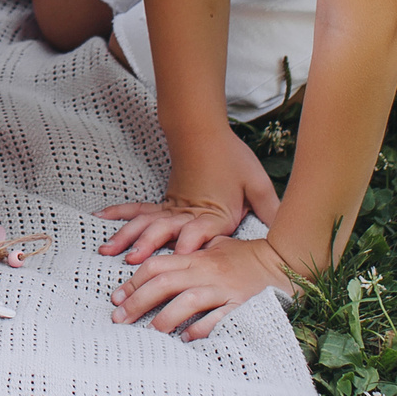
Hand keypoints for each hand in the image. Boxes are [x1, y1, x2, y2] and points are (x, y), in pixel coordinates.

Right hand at [98, 128, 279, 263]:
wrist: (204, 132)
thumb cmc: (232, 159)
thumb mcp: (258, 183)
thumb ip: (271, 208)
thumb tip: (294, 227)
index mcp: (215, 212)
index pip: (201, 231)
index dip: (192, 243)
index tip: (180, 256)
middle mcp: (189, 212)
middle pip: (165, 230)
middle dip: (147, 247)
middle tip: (132, 263)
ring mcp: (172, 207)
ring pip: (145, 222)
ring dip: (126, 236)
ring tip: (107, 250)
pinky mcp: (163, 202)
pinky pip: (137, 210)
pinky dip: (119, 215)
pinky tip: (102, 220)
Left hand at [109, 234, 295, 340]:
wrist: (282, 261)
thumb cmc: (245, 256)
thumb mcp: (215, 246)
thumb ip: (189, 251)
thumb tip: (159, 261)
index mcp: (196, 258)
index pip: (156, 266)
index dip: (133, 281)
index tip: (116, 298)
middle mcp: (206, 272)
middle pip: (164, 283)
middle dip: (137, 301)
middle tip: (118, 319)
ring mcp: (223, 289)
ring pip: (187, 300)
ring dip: (164, 317)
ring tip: (149, 332)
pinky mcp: (241, 305)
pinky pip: (217, 318)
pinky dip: (200, 328)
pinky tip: (186, 339)